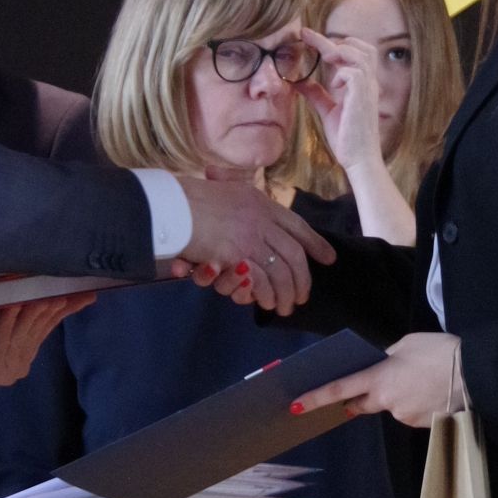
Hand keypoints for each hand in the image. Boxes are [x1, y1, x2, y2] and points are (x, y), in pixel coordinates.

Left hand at [0, 292, 90, 386]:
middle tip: (67, 287)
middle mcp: (17, 364)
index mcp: (22, 353)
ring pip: (22, 333)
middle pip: (38, 329)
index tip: (88, 294)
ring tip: (45, 293)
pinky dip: (6, 321)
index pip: (49, 326)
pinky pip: (1, 339)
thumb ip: (22, 304)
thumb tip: (53, 284)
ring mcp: (4, 369)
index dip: (67, 309)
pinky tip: (12, 305)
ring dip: (33, 311)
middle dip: (53, 307)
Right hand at [173, 177, 332, 313]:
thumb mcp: (222, 190)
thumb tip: (254, 211)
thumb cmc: (188, 200)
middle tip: (303, 297)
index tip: (328, 258)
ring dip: (286, 293)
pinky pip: (262, 281)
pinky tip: (267, 303)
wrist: (168, 204)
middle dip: (303, 279)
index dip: (315, 243)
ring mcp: (250, 236)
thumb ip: (240, 200)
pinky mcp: (236, 255)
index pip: (296, 225)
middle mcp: (261, 218)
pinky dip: (267, 294)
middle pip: (294, 253)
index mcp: (259, 202)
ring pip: (282, 271)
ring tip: (286, 307)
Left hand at [293, 331, 462, 427]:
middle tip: (375, 386)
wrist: (474, 374)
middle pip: (361, 404)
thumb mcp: (407, 344)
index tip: (296, 405)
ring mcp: (404, 416)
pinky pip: (410, 413)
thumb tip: (380, 366)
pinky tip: (432, 391)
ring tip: (423, 379)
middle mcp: (387, 402)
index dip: (315, 398)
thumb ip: (387, 357)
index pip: (339, 389)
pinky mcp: (420, 425)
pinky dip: (415, 403)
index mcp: (379, 378)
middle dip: (361, 397)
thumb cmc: (440, 352)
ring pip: (391, 407)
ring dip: (399, 396)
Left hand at [295, 24, 385, 173]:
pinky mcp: (362, 99)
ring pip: (360, 54)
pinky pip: (354, 74)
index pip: (353, 52)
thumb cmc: (346, 138)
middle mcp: (369, 83)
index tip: (306, 35)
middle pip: (361, 46)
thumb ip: (316, 94)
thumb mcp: (328, 110)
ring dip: (338, 51)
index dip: (333, 41)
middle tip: (308, 37)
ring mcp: (368, 90)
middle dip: (334, 40)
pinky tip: (334, 85)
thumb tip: (298, 81)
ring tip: (322, 57)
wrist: (359, 159)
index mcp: (362, 84)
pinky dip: (341, 74)